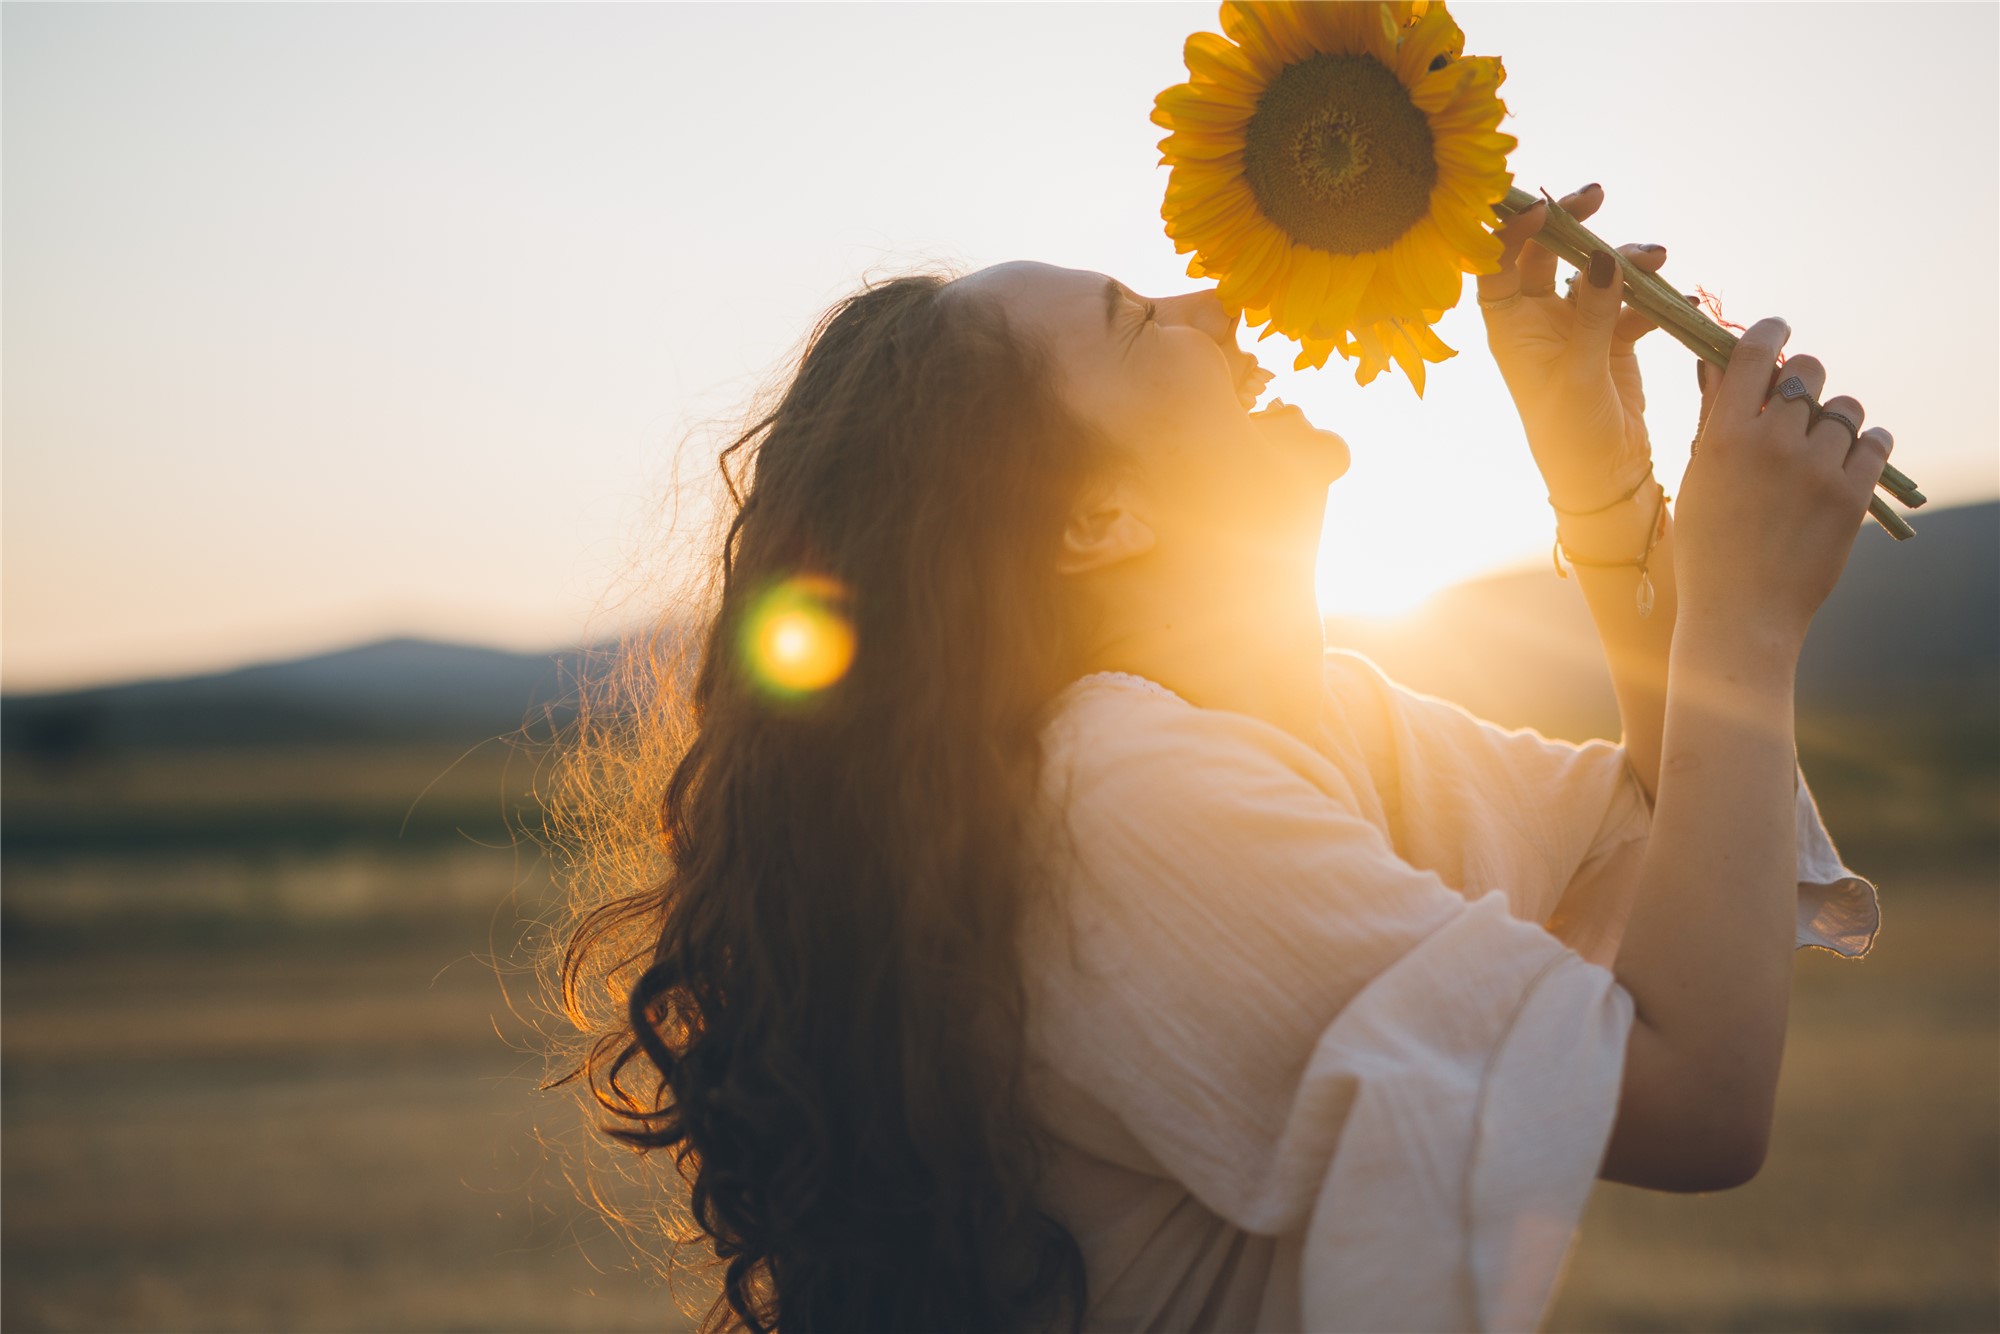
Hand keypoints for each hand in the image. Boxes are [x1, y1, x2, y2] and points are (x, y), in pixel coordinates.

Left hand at [1476, 183, 1674, 510]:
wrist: (1605, 478)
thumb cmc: (1572, 434)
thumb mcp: (1579, 374)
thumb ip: (1590, 316)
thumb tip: (1602, 260)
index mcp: (1510, 327)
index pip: (1498, 265)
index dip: (1513, 232)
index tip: (1544, 209)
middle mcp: (1537, 319)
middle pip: (1546, 255)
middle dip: (1571, 224)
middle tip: (1595, 196)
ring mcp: (1576, 326)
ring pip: (1596, 274)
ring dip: (1625, 261)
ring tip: (1657, 258)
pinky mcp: (1612, 338)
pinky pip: (1633, 304)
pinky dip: (1655, 298)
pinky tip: (1679, 300)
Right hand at [1675, 318, 1893, 650]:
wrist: (1741, 614)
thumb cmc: (1707, 546)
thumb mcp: (1698, 477)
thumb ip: (1715, 415)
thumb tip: (1720, 360)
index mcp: (1724, 436)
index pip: (1755, 352)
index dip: (1770, 331)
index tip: (1776, 329)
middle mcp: (1772, 443)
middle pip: (1809, 370)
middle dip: (1804, 378)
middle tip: (1796, 403)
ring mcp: (1816, 469)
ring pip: (1846, 407)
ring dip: (1835, 418)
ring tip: (1820, 445)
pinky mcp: (1851, 495)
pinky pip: (1876, 440)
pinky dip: (1865, 443)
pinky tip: (1847, 459)